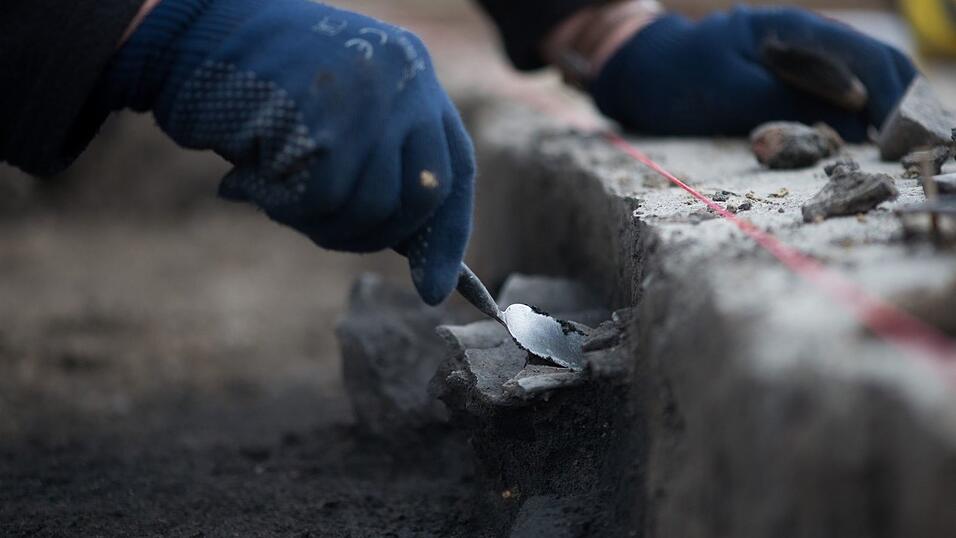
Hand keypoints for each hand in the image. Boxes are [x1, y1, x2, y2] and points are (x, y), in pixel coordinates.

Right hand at [106, 0, 474, 304]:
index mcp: (416, 75)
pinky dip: (283, 206)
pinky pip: (324, 202)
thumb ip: (381, 163)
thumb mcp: (340, 112)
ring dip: (318, 220)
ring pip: (372, 207)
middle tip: (318, 225)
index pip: (455, 171)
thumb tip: (415, 252)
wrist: (192, 32)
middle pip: (422, 199)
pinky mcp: (329, 120)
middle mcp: (406, 80)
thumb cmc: (261, 85)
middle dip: (373, 234)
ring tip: (274, 188)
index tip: (433, 289)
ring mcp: (372, 98)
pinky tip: (251, 176)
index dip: (446, 237)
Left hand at [589, 7, 917, 141]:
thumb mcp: (733, 95)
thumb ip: (793, 104)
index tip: (901, 144)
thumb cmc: (676, 80)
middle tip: (906, 155)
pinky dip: (850, 122)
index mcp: (795, 30)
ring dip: (879, 117)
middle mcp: (806, 39)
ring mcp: (798, 59)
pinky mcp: (787, 82)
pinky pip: (831, 98)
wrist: (638, 73)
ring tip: (890, 156)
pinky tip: (857, 147)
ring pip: (859, 84)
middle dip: (899, 109)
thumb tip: (857, 123)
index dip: (895, 100)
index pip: (869, 58)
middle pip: (876, 67)